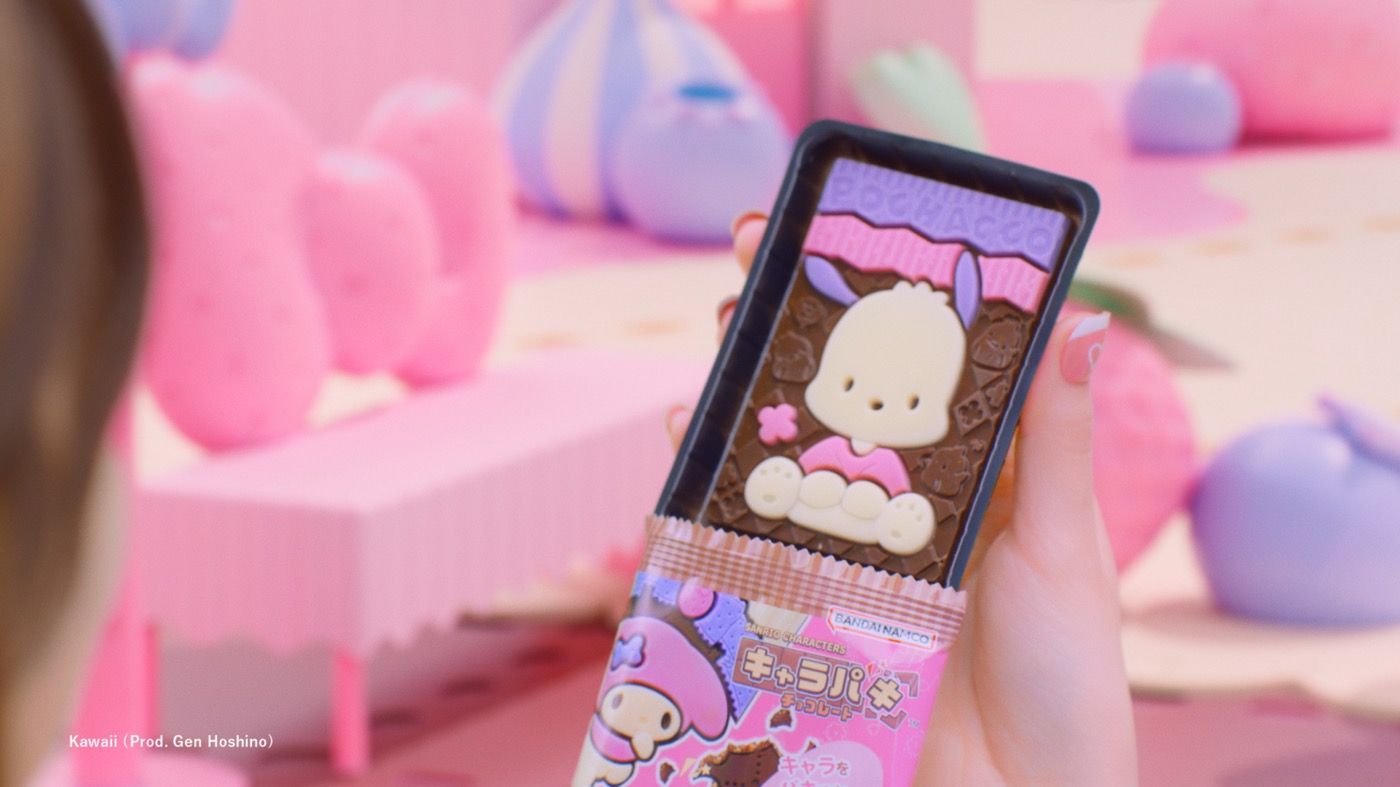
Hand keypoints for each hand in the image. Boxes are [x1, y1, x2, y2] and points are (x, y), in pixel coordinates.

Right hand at [667, 213, 1136, 785]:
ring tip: (716, 344)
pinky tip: (687, 452)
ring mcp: (844, 553)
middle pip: (833, 401)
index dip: (878, 299)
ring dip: (739, 398)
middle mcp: (901, 505)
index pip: (918, 368)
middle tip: (749, 265)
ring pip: (779, 459)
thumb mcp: (1064, 548)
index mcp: (972, 475)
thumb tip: (1082, 322)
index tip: (839, 231)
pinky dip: (708, 494)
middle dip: (788, 330)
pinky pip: (744, 539)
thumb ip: (1057, 442)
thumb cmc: (1065, 679)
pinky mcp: (801, 608)